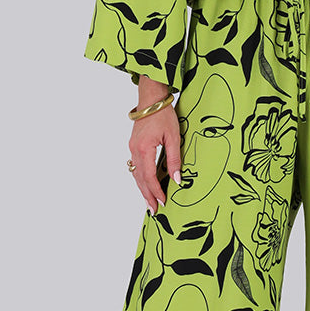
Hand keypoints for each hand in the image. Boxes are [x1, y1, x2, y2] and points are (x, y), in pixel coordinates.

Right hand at [130, 78, 182, 214]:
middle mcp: (135, 150)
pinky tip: (145, 185)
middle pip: (140, 179)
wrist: (151, 100)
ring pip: (136, 174)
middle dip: (147, 196)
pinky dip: (140, 178)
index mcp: (144, 149)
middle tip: (153, 211)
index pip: (149, 177)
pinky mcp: (134, 146)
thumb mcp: (173, 137)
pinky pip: (136, 166)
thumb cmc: (163, 115)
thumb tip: (177, 179)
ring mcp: (132, 148)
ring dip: (143, 189)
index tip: (163, 202)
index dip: (156, 191)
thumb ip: (174, 159)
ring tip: (149, 203)